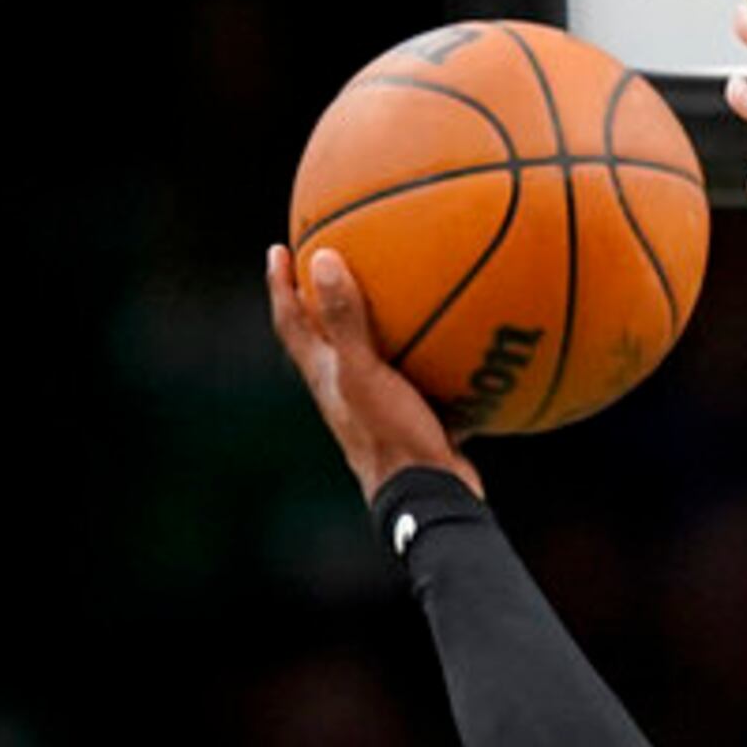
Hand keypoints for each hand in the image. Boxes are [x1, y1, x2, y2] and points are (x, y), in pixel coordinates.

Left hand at [265, 244, 479, 497]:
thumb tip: (323, 258)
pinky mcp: (418, 423)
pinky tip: (466, 344)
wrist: (430, 496)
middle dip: (324, 300)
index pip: (291, 323)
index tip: (280, 250)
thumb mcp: (365, 373)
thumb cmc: (390, 436)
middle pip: (325, 338)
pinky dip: (438, 359)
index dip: (281, 286)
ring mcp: (381, 409)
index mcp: (325, 378)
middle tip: (330, 262)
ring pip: (375, 360)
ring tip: (399, 295)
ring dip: (380, 329)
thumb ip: (344, 319)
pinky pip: (426, 380)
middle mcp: (346, 392)